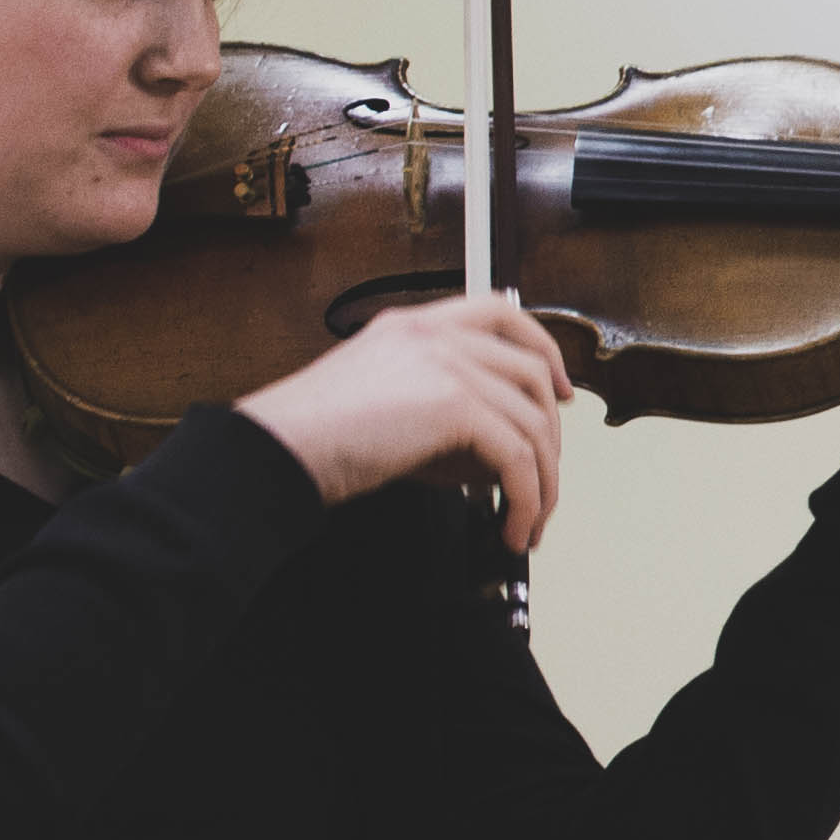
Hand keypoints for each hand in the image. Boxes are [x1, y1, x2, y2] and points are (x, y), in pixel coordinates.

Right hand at [232, 289, 571, 543]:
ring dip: (542, 482)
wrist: (281, 448)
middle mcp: (435, 334)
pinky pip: (518, 457)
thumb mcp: (388, 409)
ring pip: (532, 421)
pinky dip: (526, 499)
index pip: (501, 313)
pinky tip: (511, 526)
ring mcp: (446, 362)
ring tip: (527, 521)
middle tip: (547, 479)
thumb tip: (498, 462)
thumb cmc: (316, 438)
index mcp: (415, 326)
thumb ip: (444, 418)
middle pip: (530, 373)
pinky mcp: (454, 403)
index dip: (543, 350)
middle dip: (551, 435)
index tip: (559, 391)